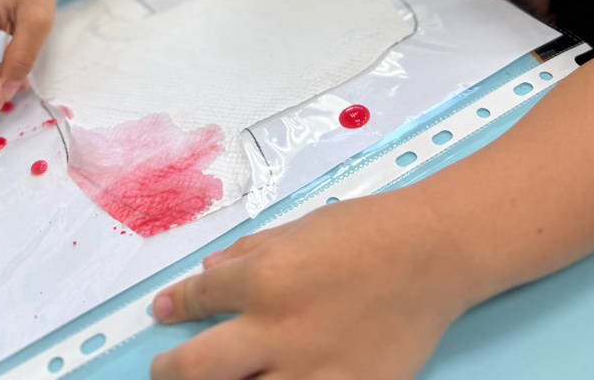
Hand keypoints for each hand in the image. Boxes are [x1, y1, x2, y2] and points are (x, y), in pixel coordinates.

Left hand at [150, 191, 467, 379]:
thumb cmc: (369, 230)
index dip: (174, 305)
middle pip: (196, 368)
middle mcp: (277, 330)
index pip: (199, 297)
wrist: (431, 252)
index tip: (163, 310)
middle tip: (161, 368)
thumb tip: (211, 269)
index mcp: (264, 279)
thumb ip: (251, 252)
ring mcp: (311, 370)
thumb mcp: (300, 228)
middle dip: (168, 370)